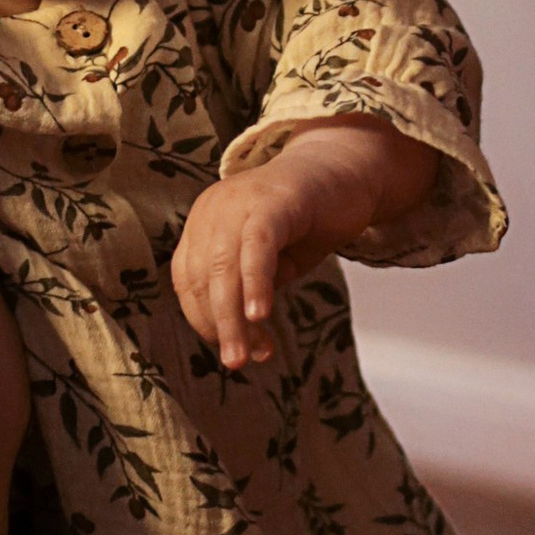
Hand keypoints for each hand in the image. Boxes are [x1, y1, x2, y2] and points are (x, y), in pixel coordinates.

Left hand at [174, 119, 439, 367]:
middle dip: (219, 326)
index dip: (203, 319)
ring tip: (248, 354)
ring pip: (224, 270)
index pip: (187, 280)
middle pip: (202, 279)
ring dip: (234, 318)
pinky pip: (256, 249)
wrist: (347, 172)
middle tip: (237, 362)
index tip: (231, 348)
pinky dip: (255, 285)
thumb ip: (251, 291)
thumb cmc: (307, 220)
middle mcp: (212, 209)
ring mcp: (238, 201)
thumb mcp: (272, 262)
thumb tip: (242, 338)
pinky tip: (261, 316)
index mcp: (203, 223)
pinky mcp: (271, 201)